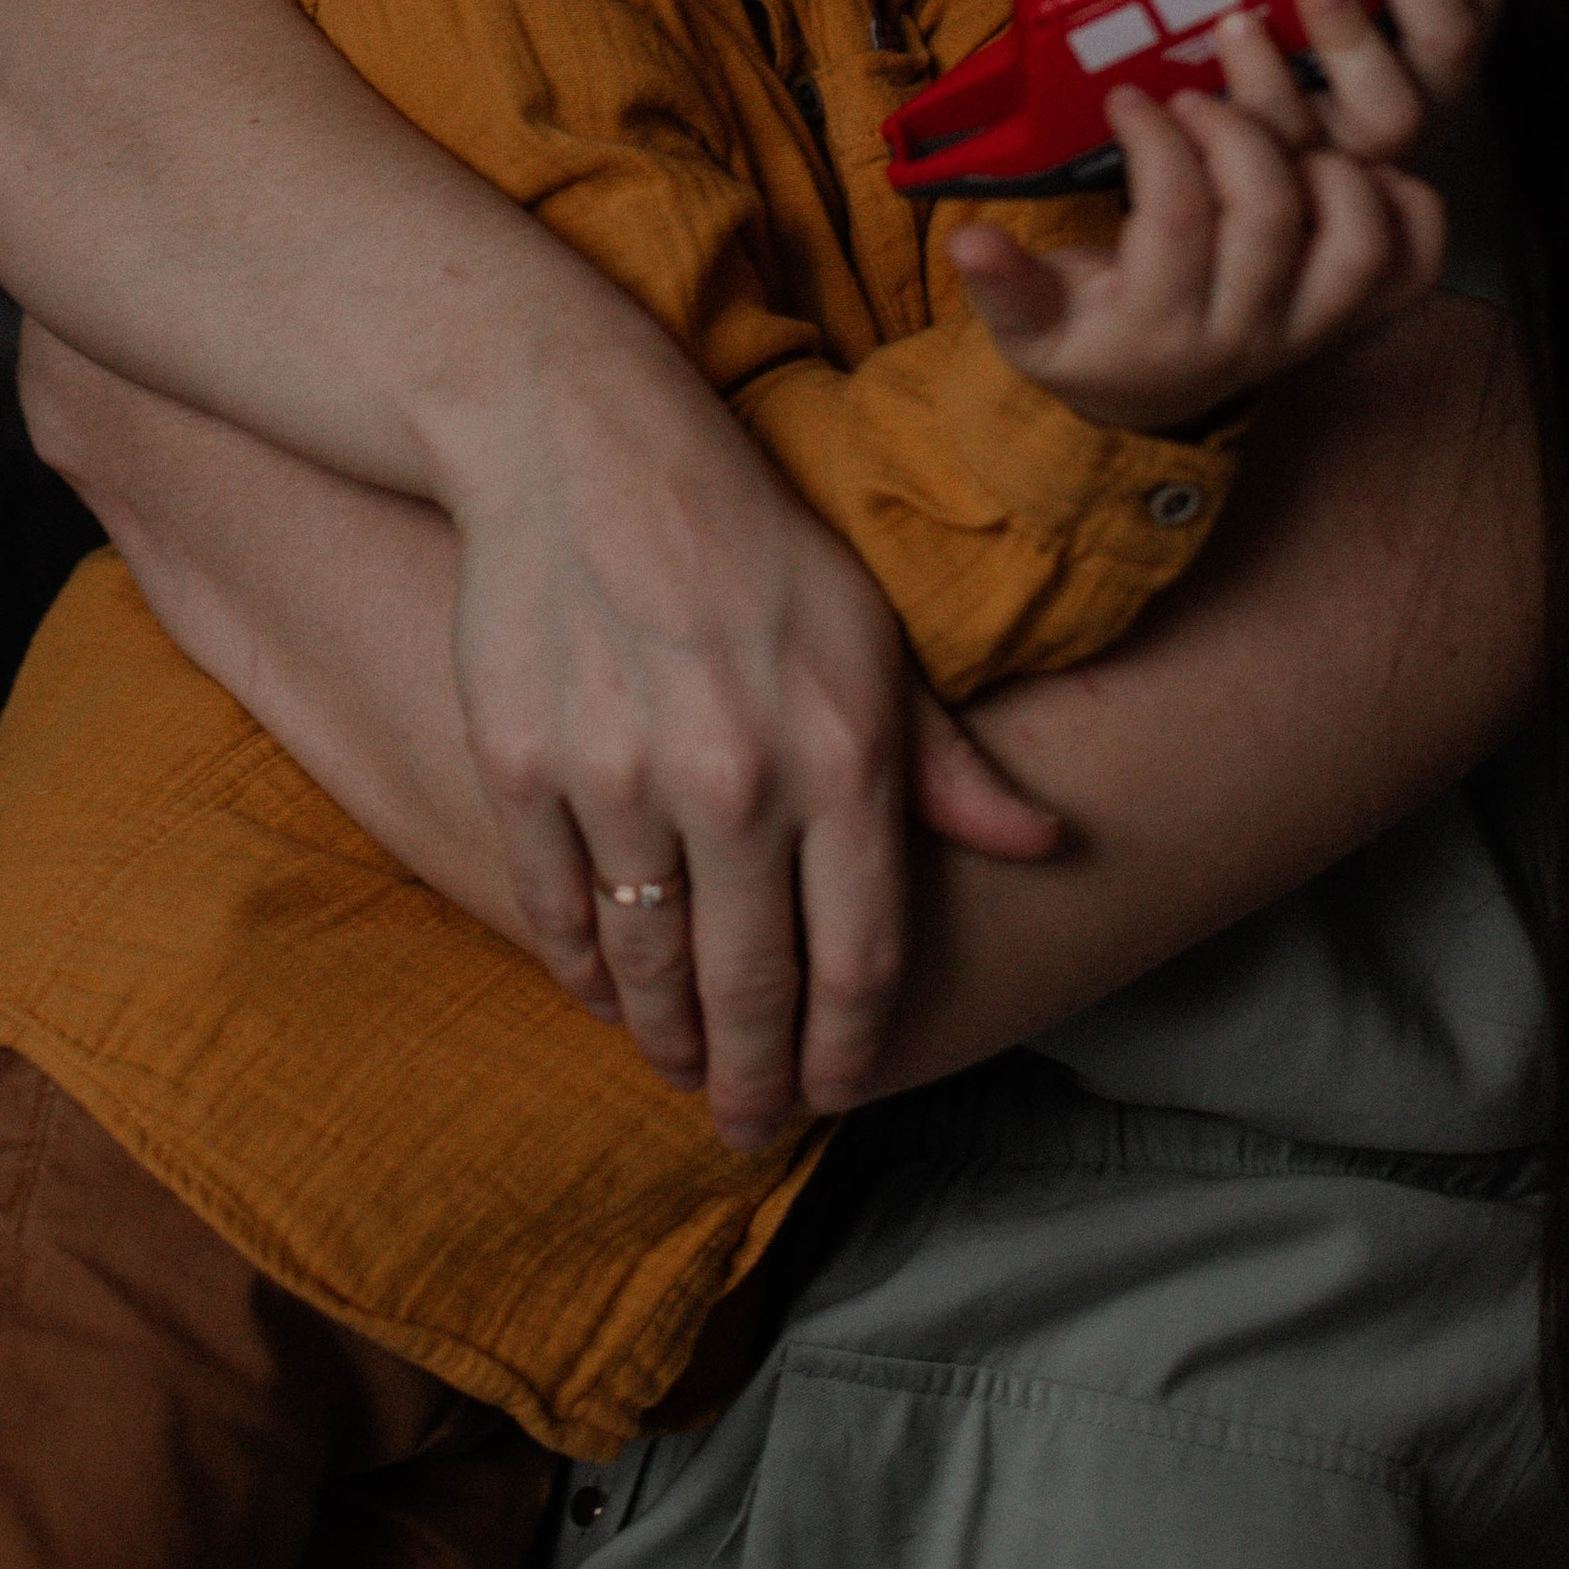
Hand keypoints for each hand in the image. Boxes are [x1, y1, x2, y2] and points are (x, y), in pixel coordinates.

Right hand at [446, 331, 1057, 1143]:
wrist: (581, 443)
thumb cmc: (748, 538)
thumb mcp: (870, 633)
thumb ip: (946, 757)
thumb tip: (1044, 842)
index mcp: (841, 752)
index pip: (860, 955)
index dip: (849, 1046)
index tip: (834, 1094)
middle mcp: (736, 780)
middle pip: (752, 985)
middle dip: (752, 1079)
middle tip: (745, 1125)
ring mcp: (621, 775)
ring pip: (649, 963)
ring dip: (666, 1035)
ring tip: (678, 1065)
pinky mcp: (524, 762)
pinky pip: (556, 907)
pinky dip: (582, 967)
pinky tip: (601, 988)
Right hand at [944, 0, 1502, 438]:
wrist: (1149, 403)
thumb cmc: (1089, 340)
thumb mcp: (1030, 325)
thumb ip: (1002, 284)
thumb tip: (968, 239)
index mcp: (1164, 329)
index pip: (1178, 218)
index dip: (1157, 140)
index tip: (1131, 98)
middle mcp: (1251, 332)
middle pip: (1270, 214)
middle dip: (1233, 129)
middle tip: (1198, 94)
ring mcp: (1315, 325)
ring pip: (1359, 238)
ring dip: (1325, 160)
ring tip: (1278, 123)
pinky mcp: (1359, 313)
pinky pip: (1415, 260)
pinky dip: (1406, 201)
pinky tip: (1353, 161)